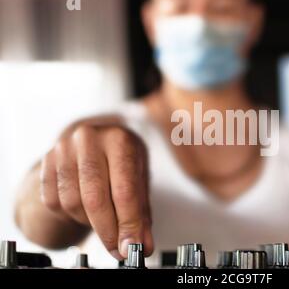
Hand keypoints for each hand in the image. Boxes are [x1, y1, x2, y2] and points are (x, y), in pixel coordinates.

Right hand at [39, 124, 152, 258]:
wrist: (95, 142)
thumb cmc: (122, 161)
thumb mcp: (139, 180)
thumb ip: (141, 214)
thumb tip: (142, 246)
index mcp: (119, 140)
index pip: (124, 190)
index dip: (128, 224)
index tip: (131, 247)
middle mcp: (89, 139)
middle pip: (94, 199)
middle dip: (107, 231)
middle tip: (117, 248)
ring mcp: (64, 149)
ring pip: (71, 203)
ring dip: (88, 221)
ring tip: (102, 216)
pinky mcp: (46, 161)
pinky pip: (53, 202)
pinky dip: (70, 214)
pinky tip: (84, 205)